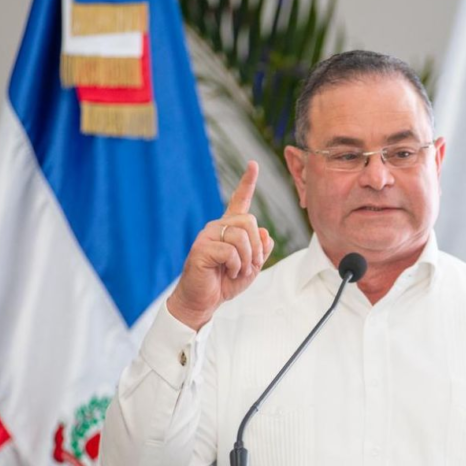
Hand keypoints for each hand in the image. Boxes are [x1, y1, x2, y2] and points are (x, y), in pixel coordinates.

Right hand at [167, 161, 275, 329]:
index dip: (247, 182)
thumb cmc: (225, 282)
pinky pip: (230, 251)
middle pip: (249, 221)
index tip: (253, 164)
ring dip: (248, 259)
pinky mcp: (201, 249)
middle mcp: (217, 227)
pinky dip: (236, 266)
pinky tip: (228, 272)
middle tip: (252, 265)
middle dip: (257, 247)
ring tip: (239, 271)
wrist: (204, 301)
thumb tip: (264, 232)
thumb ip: (260, 248)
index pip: (239, 201)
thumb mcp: (251, 265)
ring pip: (241, 236)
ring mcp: (207, 236)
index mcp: (229, 228)